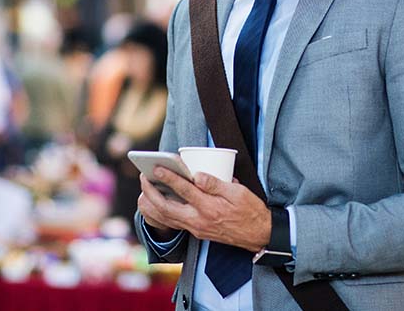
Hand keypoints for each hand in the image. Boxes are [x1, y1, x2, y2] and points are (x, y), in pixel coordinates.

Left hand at [139, 168, 271, 252]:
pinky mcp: (196, 232)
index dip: (169, 177)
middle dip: (150, 192)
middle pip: (166, 207)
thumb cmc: (250, 210)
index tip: (157, 167)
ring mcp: (195, 228)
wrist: (258, 235)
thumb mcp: (237, 192)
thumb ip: (215, 184)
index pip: (184, 190)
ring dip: (150, 205)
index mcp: (209, 208)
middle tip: (144, 176)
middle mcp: (198, 221)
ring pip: (165, 218)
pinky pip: (171, 224)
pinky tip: (154, 205)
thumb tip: (197, 175)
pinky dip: (158, 215)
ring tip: (144, 190)